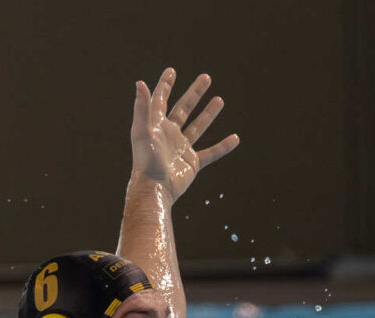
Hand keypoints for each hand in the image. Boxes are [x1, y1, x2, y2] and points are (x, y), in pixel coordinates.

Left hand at [130, 67, 238, 202]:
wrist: (155, 189)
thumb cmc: (145, 161)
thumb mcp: (142, 131)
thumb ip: (142, 107)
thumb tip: (140, 82)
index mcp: (156, 125)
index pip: (161, 100)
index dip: (166, 85)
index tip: (172, 71)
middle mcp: (169, 134)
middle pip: (183, 108)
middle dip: (194, 93)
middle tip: (206, 78)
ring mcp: (182, 148)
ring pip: (198, 127)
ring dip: (208, 113)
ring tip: (220, 99)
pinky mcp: (192, 163)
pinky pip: (211, 153)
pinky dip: (223, 147)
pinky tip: (235, 139)